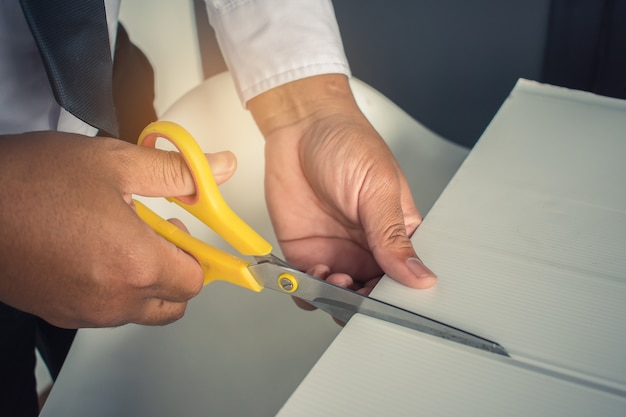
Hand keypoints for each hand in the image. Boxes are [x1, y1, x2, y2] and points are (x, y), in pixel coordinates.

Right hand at [0, 131, 235, 327]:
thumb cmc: (30, 182)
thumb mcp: (116, 163)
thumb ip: (178, 172)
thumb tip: (219, 169)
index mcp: (135, 264)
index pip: (195, 280)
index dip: (199, 254)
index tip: (192, 234)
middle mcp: (112, 299)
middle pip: (173, 303)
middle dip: (177, 270)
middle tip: (159, 232)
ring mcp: (84, 311)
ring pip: (140, 310)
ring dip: (146, 279)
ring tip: (123, 233)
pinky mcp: (60, 312)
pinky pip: (107, 310)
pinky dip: (116, 287)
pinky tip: (96, 248)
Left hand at [249, 74, 436, 297]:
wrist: (300, 126)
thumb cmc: (347, 144)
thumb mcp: (378, 189)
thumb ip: (393, 236)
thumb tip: (420, 276)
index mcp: (397, 234)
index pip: (405, 279)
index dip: (398, 297)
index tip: (390, 302)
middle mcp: (368, 248)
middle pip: (372, 296)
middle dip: (365, 303)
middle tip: (359, 292)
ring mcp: (336, 252)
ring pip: (339, 298)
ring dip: (336, 299)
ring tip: (335, 276)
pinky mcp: (305, 252)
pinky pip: (307, 286)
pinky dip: (307, 291)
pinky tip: (312, 273)